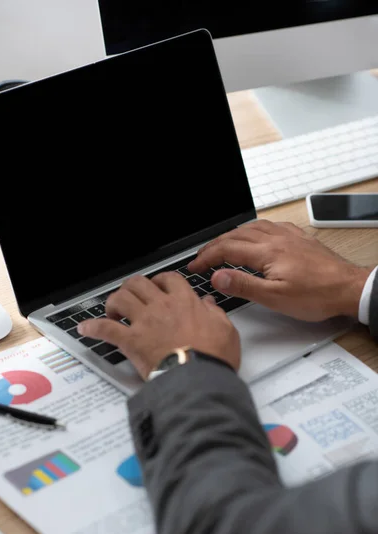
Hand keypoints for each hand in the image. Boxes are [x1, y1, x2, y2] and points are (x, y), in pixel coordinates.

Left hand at [77, 273, 240, 379]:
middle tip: (131, 298)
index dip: (160, 280)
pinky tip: (86, 328)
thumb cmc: (213, 357)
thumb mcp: (226, 330)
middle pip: (138, 283)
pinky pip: (105, 329)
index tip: (158, 287)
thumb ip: (215, 313)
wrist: (199, 378)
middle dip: (132, 287)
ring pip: (120, 298)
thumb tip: (209, 304)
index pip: (168, 279)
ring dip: (114, 302)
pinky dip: (93, 328)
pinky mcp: (131, 341)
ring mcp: (144, 322)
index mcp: (185, 302)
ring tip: (113, 310)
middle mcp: (161, 306)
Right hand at [188, 220, 372, 321]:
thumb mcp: (276, 298)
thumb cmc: (317, 295)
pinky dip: (254, 229)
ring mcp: (289, 237)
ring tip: (221, 244)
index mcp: (267, 253)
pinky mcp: (299, 239)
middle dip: (214, 246)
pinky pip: (271, 226)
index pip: (227, 250)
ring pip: (252, 227)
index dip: (207, 258)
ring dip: (232, 235)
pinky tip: (256, 234)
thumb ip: (244, 285)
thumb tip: (218, 276)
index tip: (195, 267)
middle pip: (236, 236)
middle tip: (202, 258)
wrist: (348, 288)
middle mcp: (277, 239)